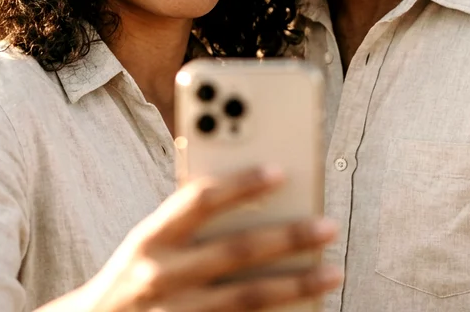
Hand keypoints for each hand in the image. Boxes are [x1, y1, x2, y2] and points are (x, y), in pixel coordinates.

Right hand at [80, 166, 340, 311]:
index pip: (199, 200)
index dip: (240, 183)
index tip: (281, 171)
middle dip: (287, 237)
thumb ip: (190, 223)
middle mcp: (161, 276)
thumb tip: (257, 202)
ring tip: (333, 272)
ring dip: (296, 285)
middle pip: (235, 251)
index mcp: (151, 237)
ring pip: (247, 298)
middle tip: (328, 226)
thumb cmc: (136, 276)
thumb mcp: (150, 243)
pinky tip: (307, 310)